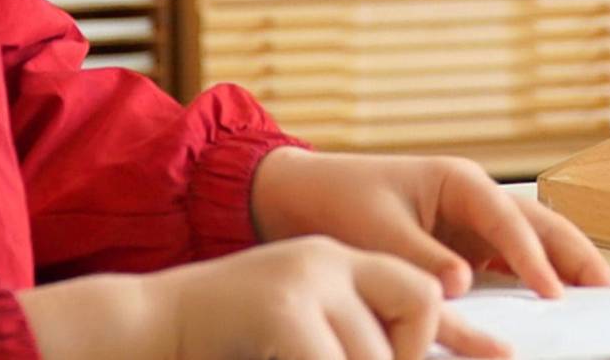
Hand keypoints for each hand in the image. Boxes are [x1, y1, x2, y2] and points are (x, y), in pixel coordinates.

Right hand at [18, 237, 511, 359]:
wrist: (140, 325)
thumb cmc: (221, 341)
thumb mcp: (295, 332)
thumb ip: (343, 338)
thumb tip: (407, 354)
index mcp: (335, 260)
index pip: (422, 290)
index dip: (430, 337)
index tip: (470, 357)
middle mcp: (328, 260)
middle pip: (420, 307)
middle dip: (406, 352)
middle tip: (350, 353)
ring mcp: (306, 281)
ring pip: (376, 351)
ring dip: (349, 359)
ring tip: (292, 345)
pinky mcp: (285, 312)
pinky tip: (286, 353)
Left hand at [249, 149, 609, 298]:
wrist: (303, 196)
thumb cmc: (340, 201)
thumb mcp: (380, 232)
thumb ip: (423, 259)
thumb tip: (461, 285)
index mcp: (459, 181)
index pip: (509, 221)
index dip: (534, 258)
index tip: (554, 292)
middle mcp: (474, 198)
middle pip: (538, 223)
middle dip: (574, 253)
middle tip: (606, 289)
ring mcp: (471, 222)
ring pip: (531, 240)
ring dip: (562, 264)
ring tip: (595, 295)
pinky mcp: (462, 246)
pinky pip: (505, 263)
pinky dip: (530, 278)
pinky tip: (551, 302)